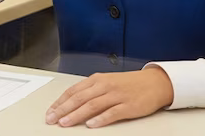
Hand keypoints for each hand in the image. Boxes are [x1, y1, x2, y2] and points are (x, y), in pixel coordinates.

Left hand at [44, 67, 173, 127]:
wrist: (155, 83)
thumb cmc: (129, 84)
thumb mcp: (106, 82)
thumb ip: (90, 91)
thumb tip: (70, 103)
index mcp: (97, 80)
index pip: (73, 91)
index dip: (60, 102)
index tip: (50, 112)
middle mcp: (105, 86)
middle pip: (79, 98)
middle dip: (63, 109)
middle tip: (52, 119)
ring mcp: (116, 96)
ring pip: (92, 105)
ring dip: (77, 115)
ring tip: (65, 123)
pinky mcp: (128, 106)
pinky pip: (112, 113)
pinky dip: (101, 119)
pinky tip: (91, 124)